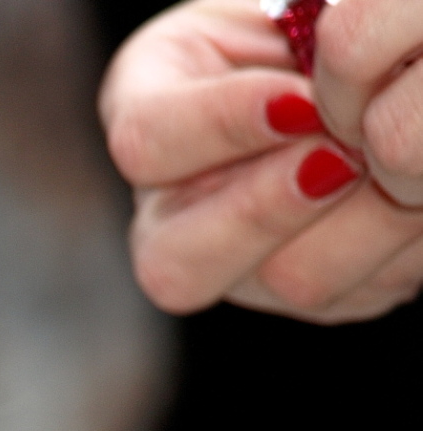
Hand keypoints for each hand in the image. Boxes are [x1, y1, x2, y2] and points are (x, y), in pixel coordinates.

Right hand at [104, 0, 422, 320]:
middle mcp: (170, 218)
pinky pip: (360, 290)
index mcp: (148, 122)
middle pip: (173, 264)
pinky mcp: (317, 293)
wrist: (365, 64)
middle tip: (339, 158)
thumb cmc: (319, 17)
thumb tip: (303, 103)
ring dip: (360, 219)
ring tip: (397, 163)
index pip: (143, 143)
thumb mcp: (289, 9)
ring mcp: (239, 270)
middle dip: (265, 210)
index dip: (222, 126)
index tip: (301, 99)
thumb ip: (286, 43)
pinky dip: (402, 240)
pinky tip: (417, 191)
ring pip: (283, 282)